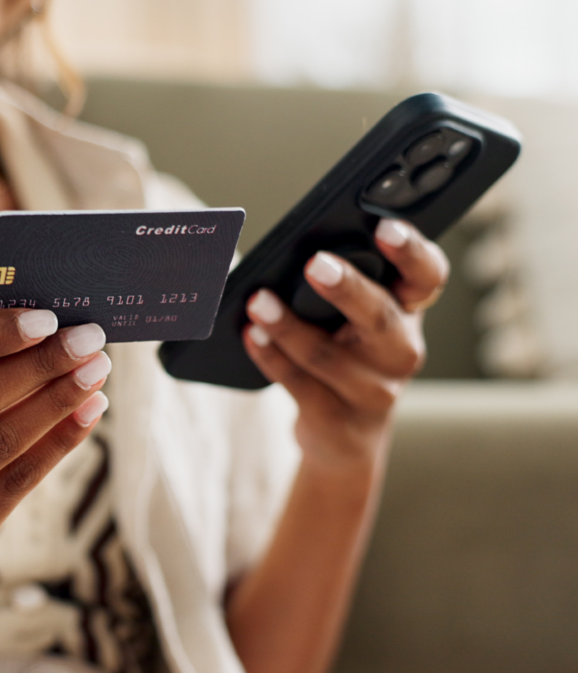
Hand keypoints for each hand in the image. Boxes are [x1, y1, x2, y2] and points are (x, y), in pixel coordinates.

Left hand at [242, 218, 448, 467]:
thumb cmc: (349, 357)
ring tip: (259, 302)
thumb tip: (292, 253)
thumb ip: (345, 287)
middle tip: (315, 264)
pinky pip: (300, 384)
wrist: (347, 436)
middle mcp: (401, 350)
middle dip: (347, 288)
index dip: (412, 251)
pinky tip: (252, 336)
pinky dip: (272, 357)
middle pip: (380, 316)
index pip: (427, 276)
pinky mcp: (338, 417)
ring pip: (329, 354)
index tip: (386, 228)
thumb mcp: (358, 320)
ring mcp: (374, 390)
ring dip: (289, 326)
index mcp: (409, 312)